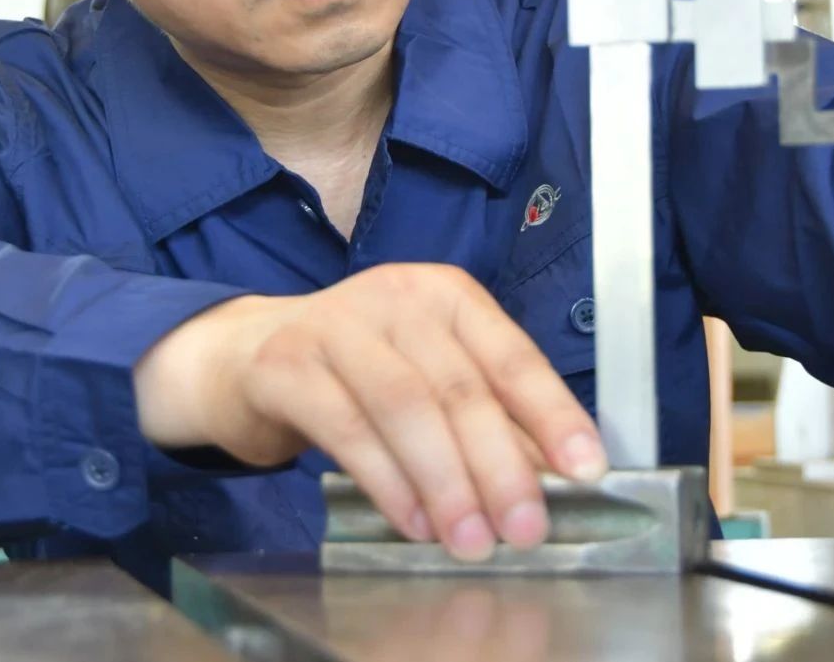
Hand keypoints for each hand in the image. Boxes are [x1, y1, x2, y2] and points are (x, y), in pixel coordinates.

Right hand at [133, 262, 606, 561]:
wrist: (248, 355)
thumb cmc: (357, 370)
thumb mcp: (428, 376)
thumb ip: (486, 418)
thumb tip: (550, 476)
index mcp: (446, 296)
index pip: (511, 355)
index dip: (552, 414)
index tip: (585, 469)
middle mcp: (396, 297)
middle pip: (460, 386)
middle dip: (500, 464)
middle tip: (525, 527)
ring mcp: (338, 324)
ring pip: (406, 405)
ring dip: (445, 481)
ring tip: (470, 539)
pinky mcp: (288, 363)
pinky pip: (347, 425)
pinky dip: (387, 480)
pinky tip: (412, 520)